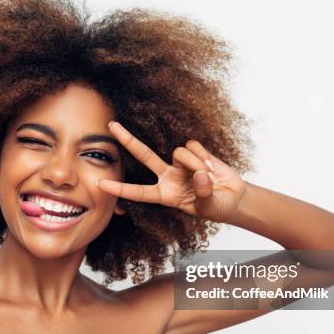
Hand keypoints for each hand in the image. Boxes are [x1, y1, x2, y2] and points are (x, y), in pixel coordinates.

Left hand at [98, 121, 246, 222]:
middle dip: (127, 140)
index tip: (100, 184)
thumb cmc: (217, 207)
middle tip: (110, 126)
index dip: (120, 188)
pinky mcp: (194, 152)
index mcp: (165, 195)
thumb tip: (199, 174)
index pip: (139, 192)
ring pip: (179, 153)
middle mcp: (168, 176)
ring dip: (195, 163)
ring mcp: (180, 163)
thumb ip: (203, 193)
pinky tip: (211, 165)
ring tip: (208, 176)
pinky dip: (203, 156)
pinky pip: (193, 146)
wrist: (233, 197)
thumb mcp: (209, 207)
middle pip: (143, 155)